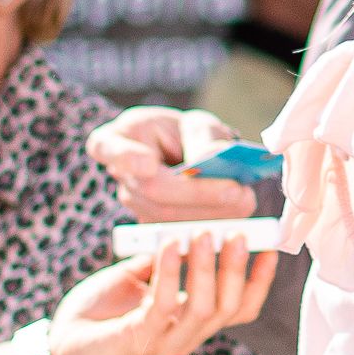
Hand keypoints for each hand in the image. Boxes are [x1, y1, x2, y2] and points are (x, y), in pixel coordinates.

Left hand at [47, 232, 274, 354]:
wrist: (58, 345)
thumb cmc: (98, 312)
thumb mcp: (136, 279)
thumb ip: (161, 261)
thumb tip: (184, 230)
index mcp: (191, 323)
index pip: (240, 309)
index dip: (259, 281)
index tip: (268, 246)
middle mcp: (186, 337)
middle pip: (230, 308)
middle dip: (237, 269)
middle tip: (235, 233)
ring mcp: (164, 342)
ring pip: (205, 309)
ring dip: (206, 268)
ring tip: (202, 234)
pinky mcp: (138, 339)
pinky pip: (163, 304)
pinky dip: (170, 272)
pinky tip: (168, 245)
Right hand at [86, 104, 257, 221]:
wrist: (185, 157)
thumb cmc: (185, 134)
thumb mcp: (195, 123)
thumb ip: (202, 136)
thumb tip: (210, 159)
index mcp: (116, 139)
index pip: (107, 147)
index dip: (126, 157)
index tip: (147, 163)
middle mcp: (120, 176)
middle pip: (152, 190)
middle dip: (198, 193)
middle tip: (237, 190)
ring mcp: (133, 204)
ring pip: (168, 216)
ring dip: (211, 212)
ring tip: (245, 199)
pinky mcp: (152, 226)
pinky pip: (179, 231)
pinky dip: (212, 223)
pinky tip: (237, 213)